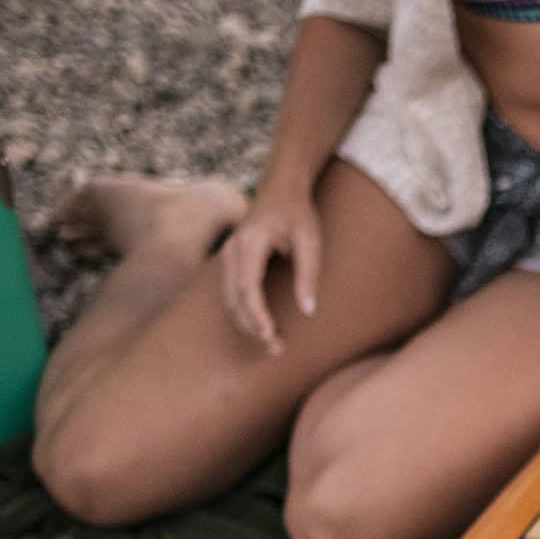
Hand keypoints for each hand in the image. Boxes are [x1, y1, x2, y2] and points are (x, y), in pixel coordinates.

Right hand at [220, 187, 320, 356]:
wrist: (280, 188)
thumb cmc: (299, 213)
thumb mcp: (311, 241)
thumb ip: (309, 274)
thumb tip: (308, 311)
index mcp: (252, 242)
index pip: (249, 288)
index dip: (257, 315)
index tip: (270, 336)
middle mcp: (233, 249)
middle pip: (235, 298)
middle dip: (253, 327)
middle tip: (276, 350)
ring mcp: (228, 254)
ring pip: (230, 299)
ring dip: (247, 324)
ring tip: (272, 344)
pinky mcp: (231, 261)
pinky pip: (232, 293)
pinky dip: (244, 313)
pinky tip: (262, 327)